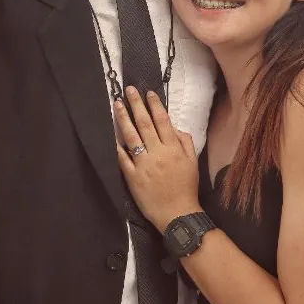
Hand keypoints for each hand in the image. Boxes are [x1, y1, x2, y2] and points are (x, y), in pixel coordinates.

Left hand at [114, 87, 201, 232]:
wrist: (178, 213)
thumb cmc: (186, 187)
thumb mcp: (193, 162)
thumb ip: (185, 142)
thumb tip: (175, 127)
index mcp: (173, 148)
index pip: (162, 121)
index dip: (155, 105)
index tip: (148, 92)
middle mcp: (158, 153)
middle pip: (145, 124)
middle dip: (137, 105)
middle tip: (129, 90)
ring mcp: (144, 165)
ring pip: (131, 137)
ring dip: (123, 119)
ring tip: (118, 105)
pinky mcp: (133, 177)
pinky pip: (123, 158)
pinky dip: (116, 146)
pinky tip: (110, 134)